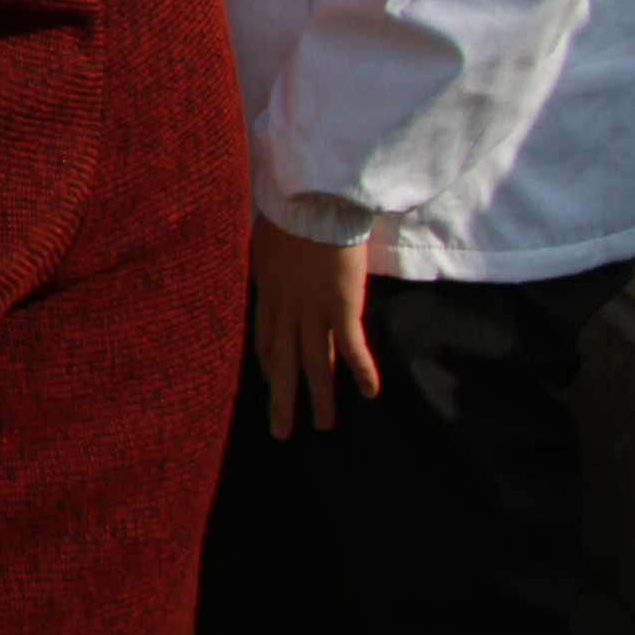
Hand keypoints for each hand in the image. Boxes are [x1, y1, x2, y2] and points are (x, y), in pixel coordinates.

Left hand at [250, 212, 381, 438]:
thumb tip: (270, 266)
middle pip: (282, 363)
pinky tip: (370, 393)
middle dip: (282, 400)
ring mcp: (313, 310)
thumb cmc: (288, 213)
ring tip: (324, 426)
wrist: (311, 202)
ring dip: (320, 396)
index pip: (264, 341)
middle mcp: (286, 310)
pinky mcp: (341, 306)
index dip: (269, 368)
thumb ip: (269, 264)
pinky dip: (360, 370)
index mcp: (267, 295)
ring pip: (314, 363)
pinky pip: (350, 345)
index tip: (272, 387)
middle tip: (281, 432)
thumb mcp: (264, 242)